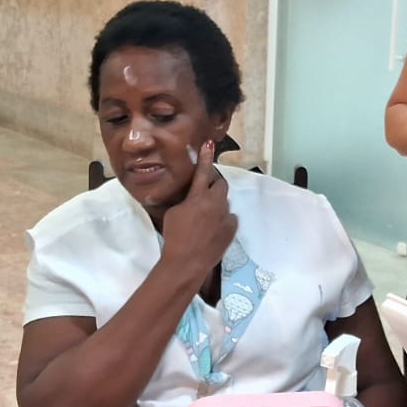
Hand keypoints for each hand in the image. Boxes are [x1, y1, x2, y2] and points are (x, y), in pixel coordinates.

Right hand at [157, 141, 236, 291]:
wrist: (187, 262)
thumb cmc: (174, 236)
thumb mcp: (173, 213)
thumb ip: (186, 201)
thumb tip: (192, 198)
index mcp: (198, 197)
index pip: (203, 171)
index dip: (205, 156)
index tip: (208, 144)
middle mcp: (215, 203)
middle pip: (220, 183)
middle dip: (214, 183)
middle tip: (205, 190)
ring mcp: (226, 216)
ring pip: (224, 202)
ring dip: (216, 204)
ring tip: (204, 217)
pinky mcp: (232, 228)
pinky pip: (229, 217)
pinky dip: (222, 219)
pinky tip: (212, 229)